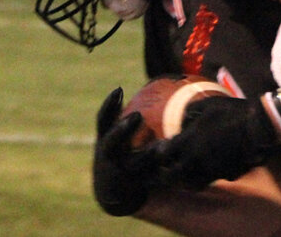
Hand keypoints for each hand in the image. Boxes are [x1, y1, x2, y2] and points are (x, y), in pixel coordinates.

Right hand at [92, 87, 158, 215]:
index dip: (109, 105)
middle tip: (136, 115)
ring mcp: (119, 172)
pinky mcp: (134, 187)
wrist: (112, 192)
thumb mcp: (114, 136)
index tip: (119, 89)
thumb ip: (120, 116)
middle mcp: (108, 156)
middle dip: (122, 130)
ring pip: (133, 164)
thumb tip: (133, 89)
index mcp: (105, 140)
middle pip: (110, 143)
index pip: (102, 120)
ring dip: (148, 155)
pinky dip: (163, 171)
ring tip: (164, 145)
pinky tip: (178, 162)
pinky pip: (150, 180)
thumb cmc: (117, 153)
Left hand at [156, 96, 280, 189]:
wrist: (260, 127)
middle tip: (172, 168)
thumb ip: (189, 113)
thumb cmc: (233, 112)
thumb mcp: (208, 104)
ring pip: (192, 183)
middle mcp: (196, 159)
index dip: (161, 154)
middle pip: (174, 176)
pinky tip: (214, 166)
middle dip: (169, 174)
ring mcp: (211, 169)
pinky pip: (212, 179)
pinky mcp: (226, 175)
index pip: (164, 155)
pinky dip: (209, 176)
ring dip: (189, 179)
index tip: (165, 151)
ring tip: (191, 172)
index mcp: (189, 140)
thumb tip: (182, 125)